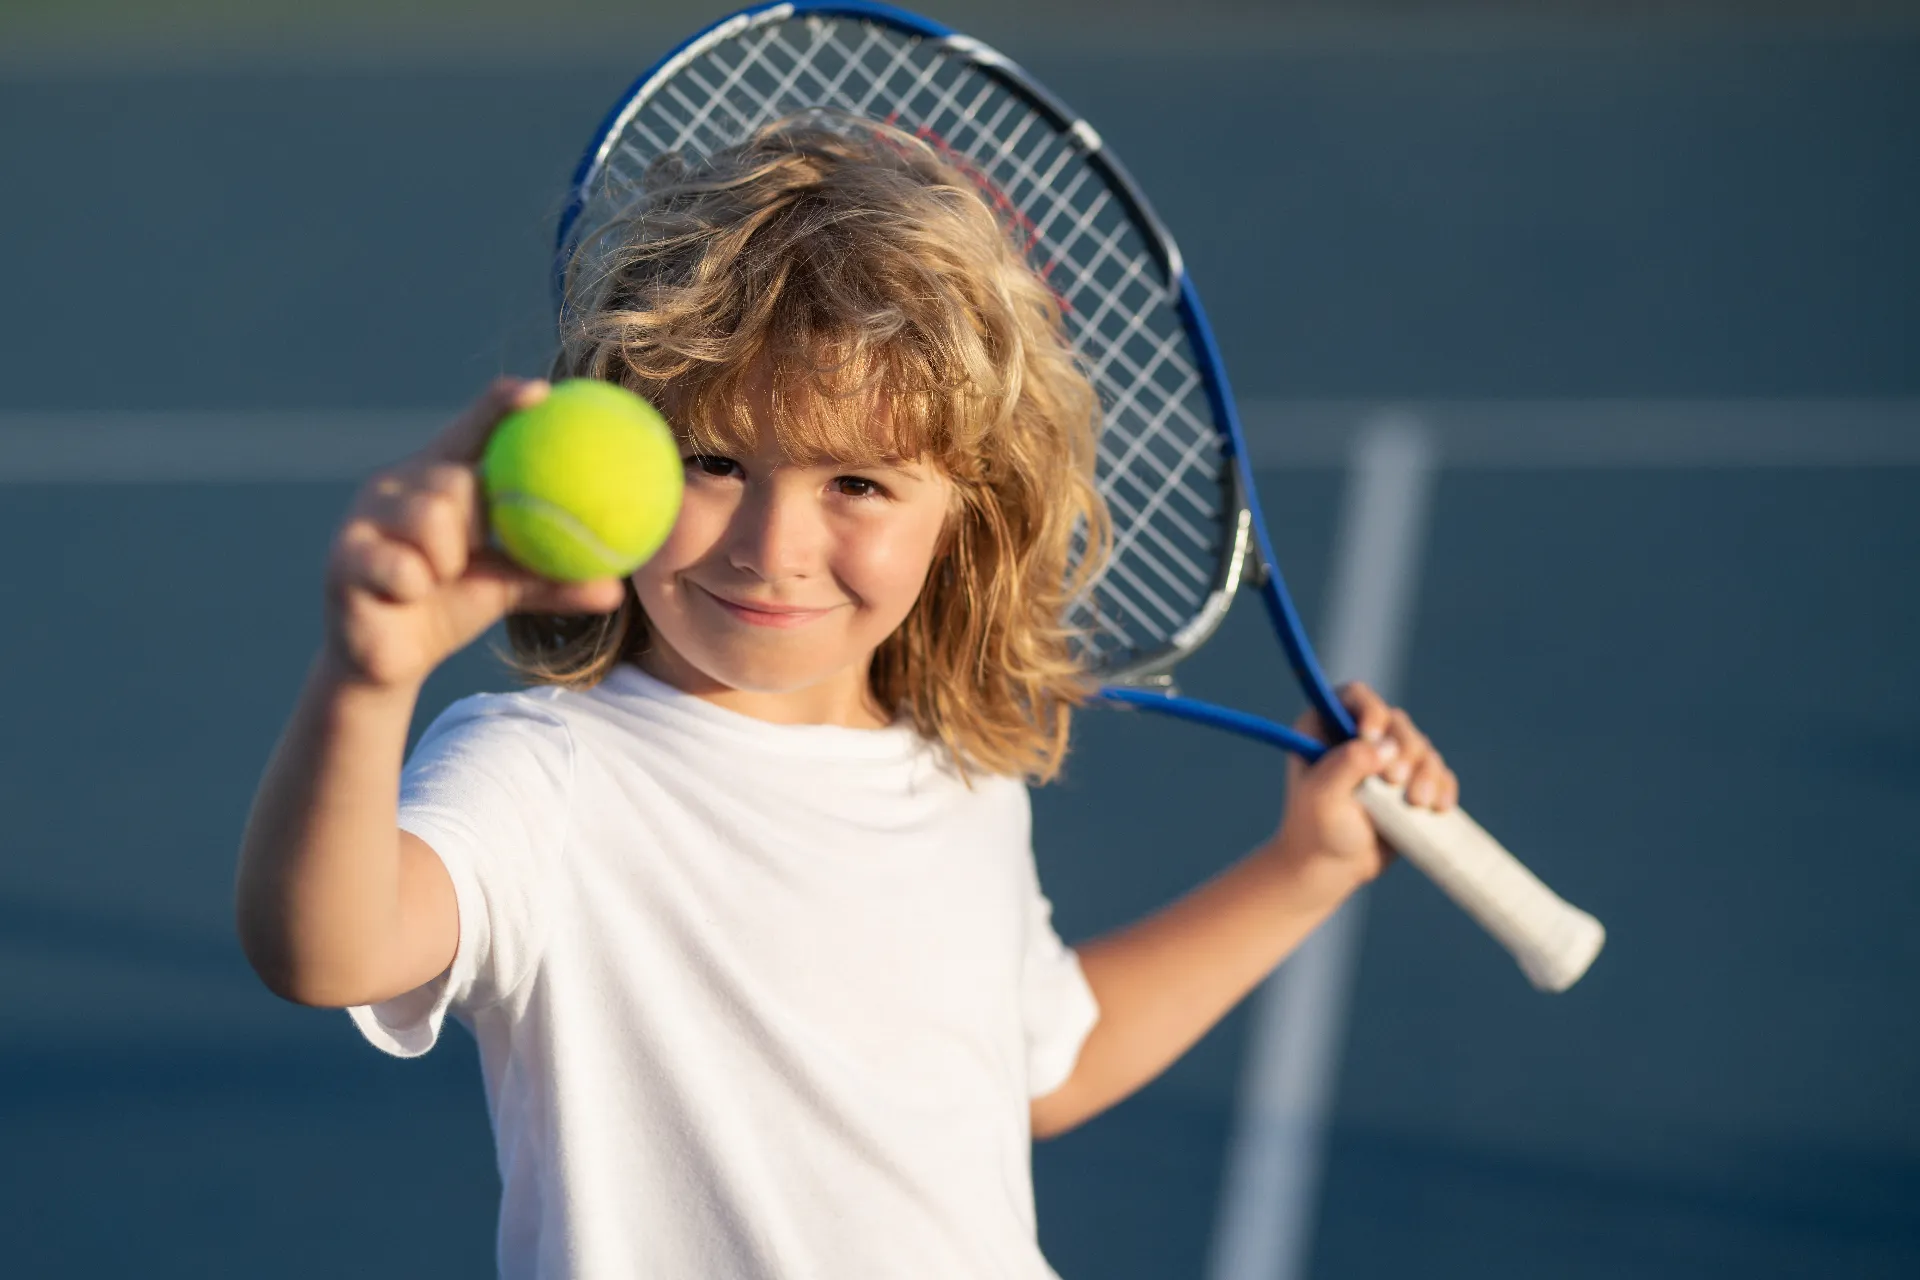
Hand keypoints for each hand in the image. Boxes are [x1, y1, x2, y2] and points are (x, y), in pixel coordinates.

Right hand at [321, 378, 628, 690]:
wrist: (389, 662)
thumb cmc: (449, 607)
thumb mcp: (507, 589)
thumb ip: (552, 579)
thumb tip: (617, 590)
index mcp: (440, 479)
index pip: (472, 432)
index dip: (500, 407)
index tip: (540, 393)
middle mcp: (398, 485)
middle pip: (455, 479)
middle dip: (474, 520)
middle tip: (473, 551)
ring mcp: (365, 516)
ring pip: (430, 518)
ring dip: (446, 561)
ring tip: (436, 578)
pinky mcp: (343, 555)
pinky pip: (399, 565)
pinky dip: (414, 584)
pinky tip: (406, 594)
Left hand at [1267, 681, 1458, 888]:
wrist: (1332, 868)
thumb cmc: (1316, 830)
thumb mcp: (1322, 797)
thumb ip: (1347, 765)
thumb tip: (1384, 745)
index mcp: (1325, 727)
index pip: (1356, 696)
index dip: (1370, 709)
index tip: (1371, 736)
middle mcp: (1358, 736)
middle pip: (1396, 722)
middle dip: (1403, 750)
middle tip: (1395, 782)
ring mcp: (1387, 759)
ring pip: (1421, 747)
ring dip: (1426, 772)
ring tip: (1416, 803)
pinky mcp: (1410, 782)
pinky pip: (1438, 773)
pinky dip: (1443, 786)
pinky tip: (1438, 807)